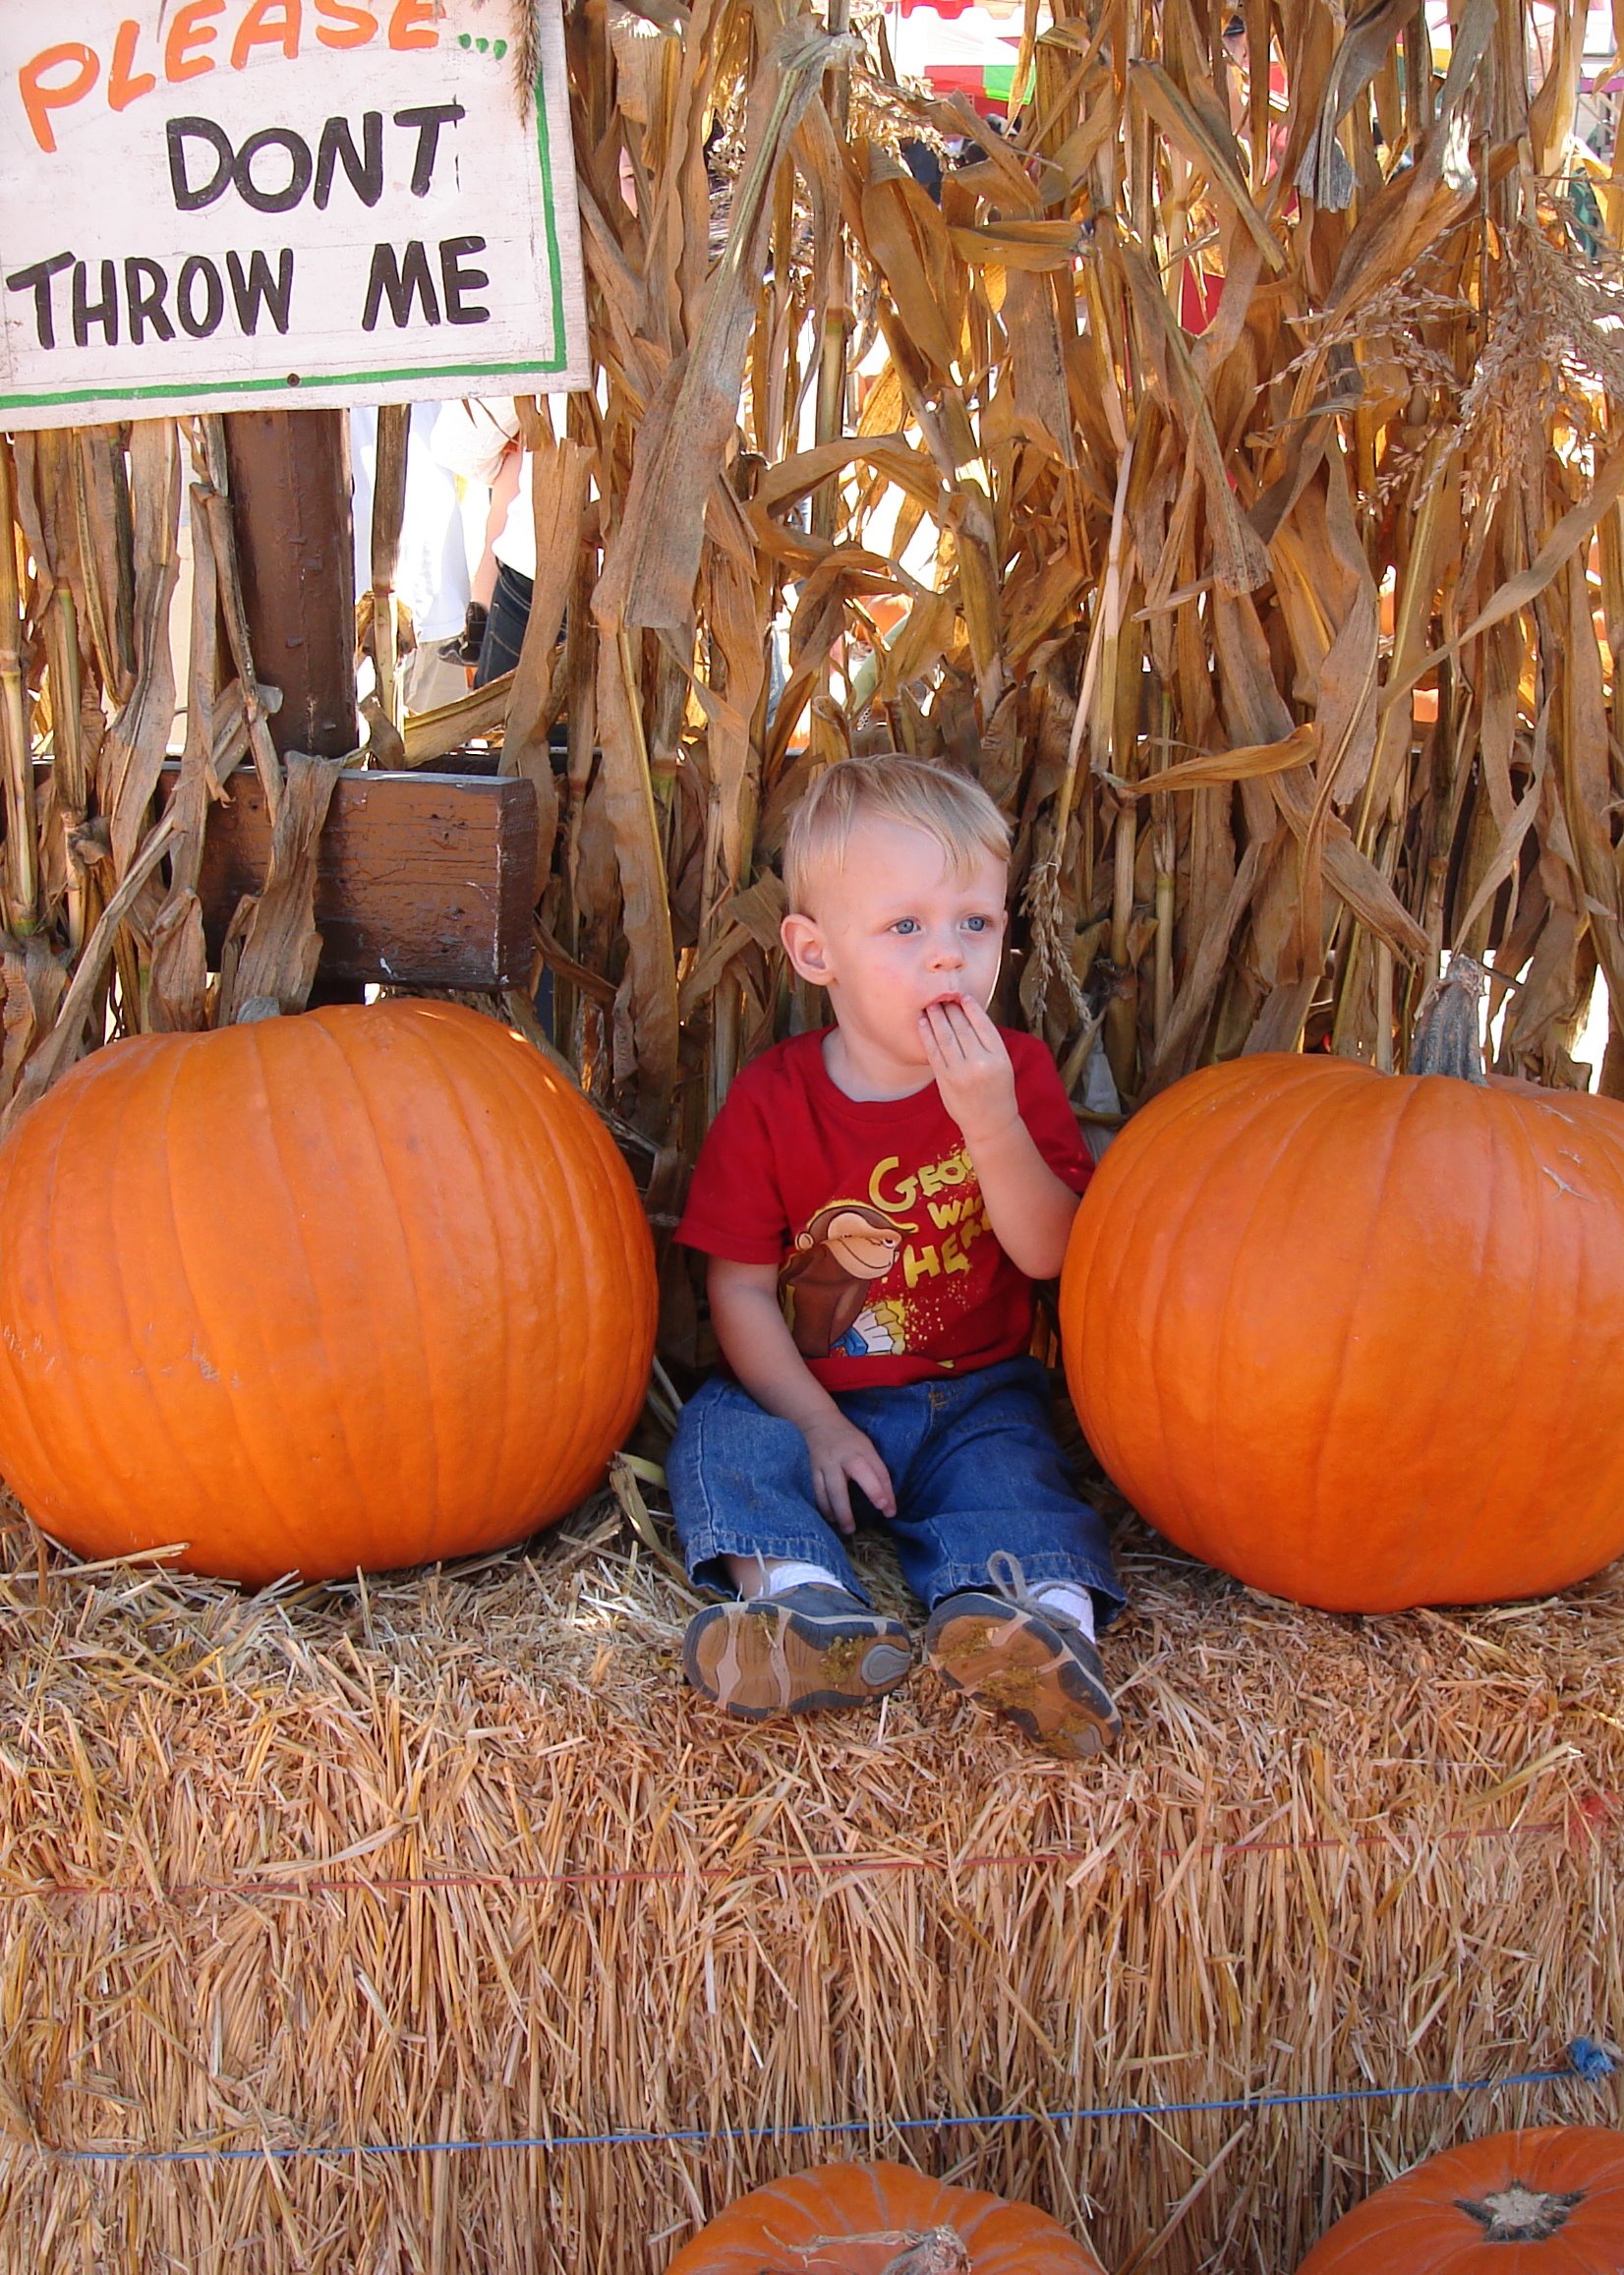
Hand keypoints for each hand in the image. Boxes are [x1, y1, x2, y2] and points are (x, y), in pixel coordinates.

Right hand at [800, 1414, 895, 1534]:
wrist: (819, 1423)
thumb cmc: (850, 1440)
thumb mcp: (868, 1449)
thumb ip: (877, 1472)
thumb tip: (888, 1503)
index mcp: (862, 1449)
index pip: (877, 1470)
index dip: (882, 1490)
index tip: (888, 1510)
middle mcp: (843, 1456)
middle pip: (853, 1476)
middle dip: (856, 1501)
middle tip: (862, 1524)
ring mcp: (825, 1463)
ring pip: (830, 1489)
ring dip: (838, 1511)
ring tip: (847, 1529)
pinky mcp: (813, 1470)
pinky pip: (817, 1491)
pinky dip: (824, 1507)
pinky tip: (831, 1518)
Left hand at [919, 994, 1018, 1149]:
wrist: (990, 1121)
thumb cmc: (997, 1090)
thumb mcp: (1003, 1064)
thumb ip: (989, 1043)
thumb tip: (969, 1014)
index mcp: (999, 1057)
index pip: (983, 1025)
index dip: (972, 1008)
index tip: (963, 996)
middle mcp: (981, 1063)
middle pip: (962, 1028)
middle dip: (951, 1009)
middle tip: (941, 995)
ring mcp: (961, 1072)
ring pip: (946, 1037)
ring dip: (936, 1018)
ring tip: (930, 1005)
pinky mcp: (945, 1079)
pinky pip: (933, 1051)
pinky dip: (927, 1034)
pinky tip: (923, 1023)